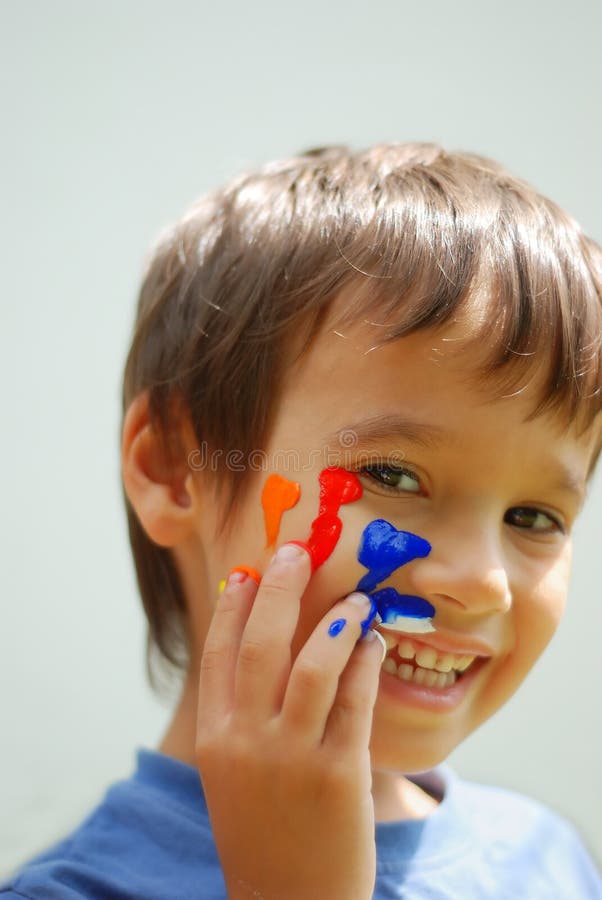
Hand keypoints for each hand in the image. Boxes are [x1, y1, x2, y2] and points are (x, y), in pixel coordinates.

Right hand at [195, 543, 384, 899]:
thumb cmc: (264, 832)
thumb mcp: (234, 774)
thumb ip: (243, 715)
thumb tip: (265, 645)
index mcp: (216, 738)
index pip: (218, 652)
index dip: (235, 604)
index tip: (250, 569)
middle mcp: (246, 741)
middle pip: (261, 643)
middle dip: (280, 589)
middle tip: (297, 553)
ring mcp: (292, 758)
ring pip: (313, 665)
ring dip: (336, 621)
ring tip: (355, 599)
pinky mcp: (339, 774)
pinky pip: (356, 699)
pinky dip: (366, 661)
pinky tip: (375, 642)